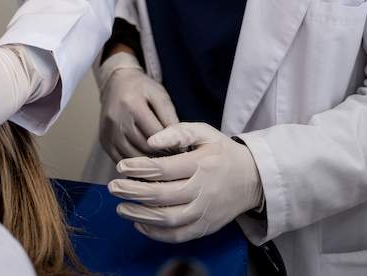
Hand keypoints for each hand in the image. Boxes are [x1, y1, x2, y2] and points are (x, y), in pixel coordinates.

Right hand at [96, 52, 178, 161]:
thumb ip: (170, 117)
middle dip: (162, 155)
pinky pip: (120, 160)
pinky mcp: (103, 140)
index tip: (182, 150)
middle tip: (174, 159)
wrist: (116, 83)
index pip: (155, 134)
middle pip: (143, 147)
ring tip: (162, 162)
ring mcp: (107, 132)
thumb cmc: (142, 89)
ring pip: (132, 157)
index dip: (171, 144)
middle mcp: (116, 119)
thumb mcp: (159, 95)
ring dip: (149, 163)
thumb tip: (181, 144)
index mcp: (132, 105)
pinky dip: (134, 165)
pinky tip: (146, 162)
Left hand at [108, 122, 263, 242]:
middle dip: (133, 192)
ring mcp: (205, 211)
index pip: (164, 169)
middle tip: (113, 187)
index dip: (139, 168)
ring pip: (168, 219)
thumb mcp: (204, 132)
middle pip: (162, 195)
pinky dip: (156, 233)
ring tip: (121, 207)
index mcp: (201, 163)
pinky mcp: (205, 227)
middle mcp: (203, 189)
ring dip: (140, 215)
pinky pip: (178, 235)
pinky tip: (139, 224)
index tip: (121, 167)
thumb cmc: (222, 152)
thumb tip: (151, 140)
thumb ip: (177, 132)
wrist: (253, 178)